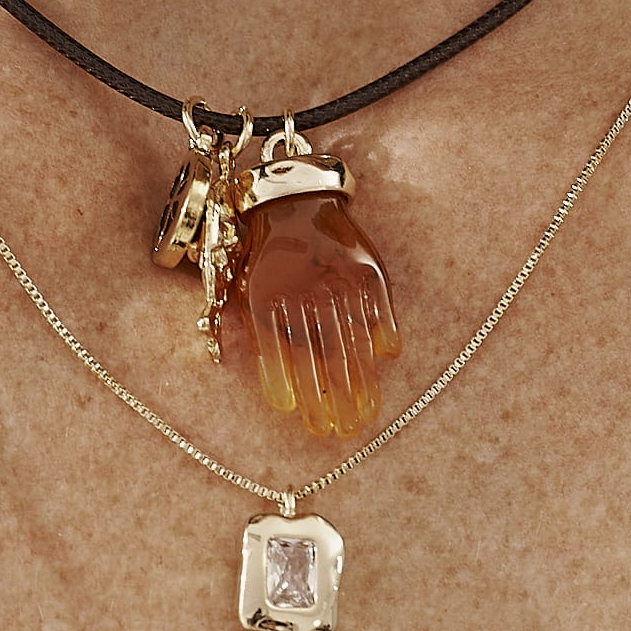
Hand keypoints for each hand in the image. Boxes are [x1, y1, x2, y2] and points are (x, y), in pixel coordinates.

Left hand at [238, 191, 401, 438]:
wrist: (295, 198)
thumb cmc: (267, 256)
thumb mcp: (245, 289)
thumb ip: (251, 331)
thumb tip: (256, 380)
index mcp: (267, 298)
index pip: (277, 355)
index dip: (287, 387)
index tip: (295, 415)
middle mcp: (304, 293)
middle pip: (321, 360)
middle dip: (330, 401)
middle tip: (339, 432)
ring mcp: (339, 282)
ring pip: (353, 345)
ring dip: (360, 384)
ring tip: (365, 414)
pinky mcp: (368, 272)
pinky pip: (380, 313)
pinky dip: (385, 338)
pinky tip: (385, 361)